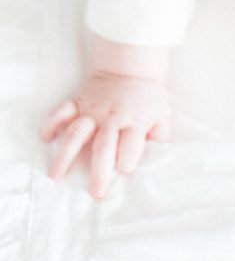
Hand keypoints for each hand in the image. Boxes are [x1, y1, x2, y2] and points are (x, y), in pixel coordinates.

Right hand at [41, 72, 170, 198]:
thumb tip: (156, 158)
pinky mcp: (78, 102)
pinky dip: (52, 123)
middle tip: (96, 192)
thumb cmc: (147, 96)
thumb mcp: (162, 114)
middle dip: (100, 170)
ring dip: (66, 154)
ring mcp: (92, 110)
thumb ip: (159, 136)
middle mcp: (112, 118)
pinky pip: (62, 111)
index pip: (131, 144)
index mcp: (134, 121)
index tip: (124, 170)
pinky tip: (47, 138)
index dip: (129, 158)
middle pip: (104, 146)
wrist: (130, 68)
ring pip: (77, 132)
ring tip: (56, 176)